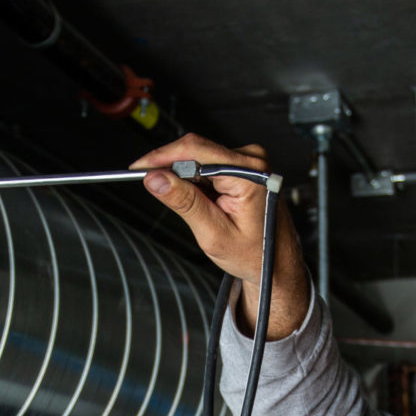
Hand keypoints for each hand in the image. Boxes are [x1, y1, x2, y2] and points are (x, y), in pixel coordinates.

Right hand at [130, 134, 310, 340]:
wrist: (276, 264)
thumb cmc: (254, 254)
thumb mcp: (213, 233)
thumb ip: (184, 202)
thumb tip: (156, 178)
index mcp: (249, 174)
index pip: (195, 151)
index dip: (162, 157)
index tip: (139, 167)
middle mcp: (253, 161)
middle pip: (197, 150)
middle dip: (172, 170)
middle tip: (155, 189)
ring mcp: (250, 162)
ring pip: (201, 158)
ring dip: (187, 179)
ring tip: (197, 209)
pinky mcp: (245, 167)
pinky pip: (211, 165)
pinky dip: (198, 182)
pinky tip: (205, 203)